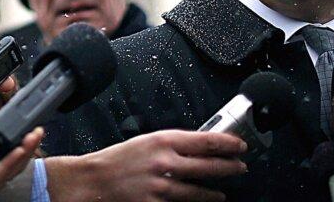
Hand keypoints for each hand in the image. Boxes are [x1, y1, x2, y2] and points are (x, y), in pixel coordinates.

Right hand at [44, 130, 246, 201]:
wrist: (92, 180)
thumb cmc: (115, 160)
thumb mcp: (144, 143)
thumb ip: (170, 146)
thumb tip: (197, 149)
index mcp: (161, 141)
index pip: (205, 140)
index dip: (227, 143)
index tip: (239, 145)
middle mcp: (164, 163)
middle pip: (208, 165)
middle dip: (229, 167)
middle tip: (241, 166)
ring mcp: (161, 187)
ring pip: (198, 191)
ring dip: (214, 193)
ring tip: (222, 194)